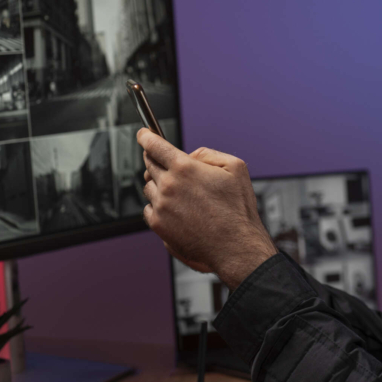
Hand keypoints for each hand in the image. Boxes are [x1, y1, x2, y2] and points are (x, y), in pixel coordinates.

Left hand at [136, 128, 277, 289]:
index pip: (154, 145)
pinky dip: (158, 206)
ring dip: (159, 185)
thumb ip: (208, 154)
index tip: (144, 135)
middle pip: (149, 165)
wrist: (235, 246)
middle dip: (155, 160)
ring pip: (148, 187)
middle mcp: (168, 185)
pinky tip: (176, 210)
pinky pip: (149, 209)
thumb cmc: (238, 210)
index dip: (147, 137)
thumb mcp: (235, 167)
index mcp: (184, 167)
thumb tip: (191, 155)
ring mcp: (161, 206)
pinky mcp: (159, 225)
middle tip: (167, 165)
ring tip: (180, 194)